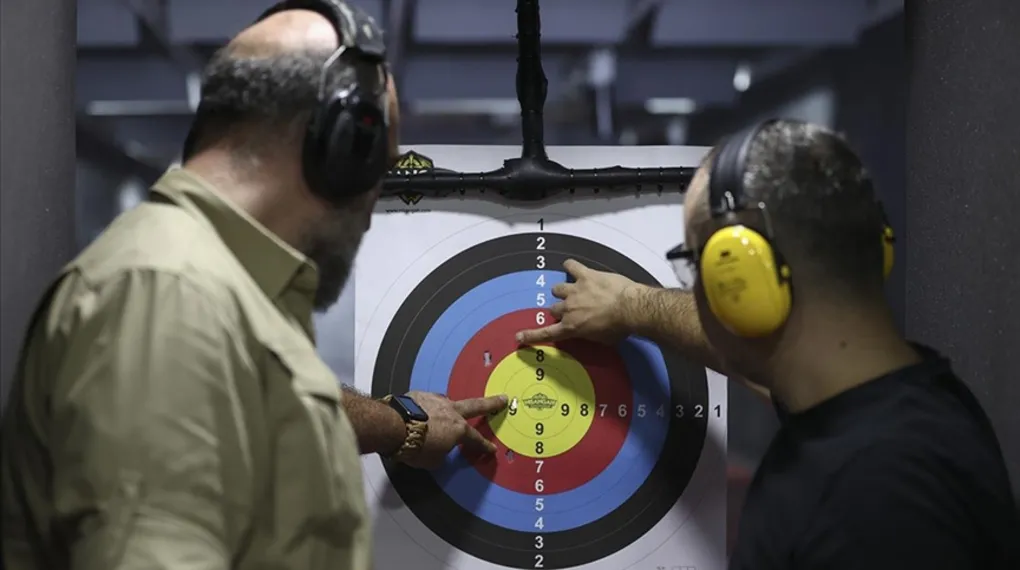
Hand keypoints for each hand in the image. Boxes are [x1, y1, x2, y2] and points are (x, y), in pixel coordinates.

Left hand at [400, 391, 507, 468]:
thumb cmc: (415, 447)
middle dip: (491, 403)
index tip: (492, 449)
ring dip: (449, 406)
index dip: (484, 446)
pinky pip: (427, 402)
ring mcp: (436, 400)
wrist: (393, 426)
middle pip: (476, 406)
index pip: (475, 440)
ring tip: (448, 409)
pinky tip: (421, 410)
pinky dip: (427, 407)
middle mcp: (451, 411)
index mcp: (458, 429)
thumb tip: (439, 450)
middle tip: (502, 398)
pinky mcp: (419, 395)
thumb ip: (440, 454)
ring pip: (448, 401)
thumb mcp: (432, 460)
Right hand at [516, 259, 639, 344]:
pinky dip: (570, 266)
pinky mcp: (585, 276)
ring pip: (558, 289)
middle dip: (561, 310)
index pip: (546, 333)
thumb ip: (589, 335)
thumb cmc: (620, 328)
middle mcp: (568, 309)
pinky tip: (571, 266)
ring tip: (573, 290)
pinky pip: (571, 266)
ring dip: (563, 291)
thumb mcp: (602, 340)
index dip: (531, 335)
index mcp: (571, 327)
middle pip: (553, 309)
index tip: (518, 337)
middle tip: (573, 310)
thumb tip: (589, 331)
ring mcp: (575, 290)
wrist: (631, 308)